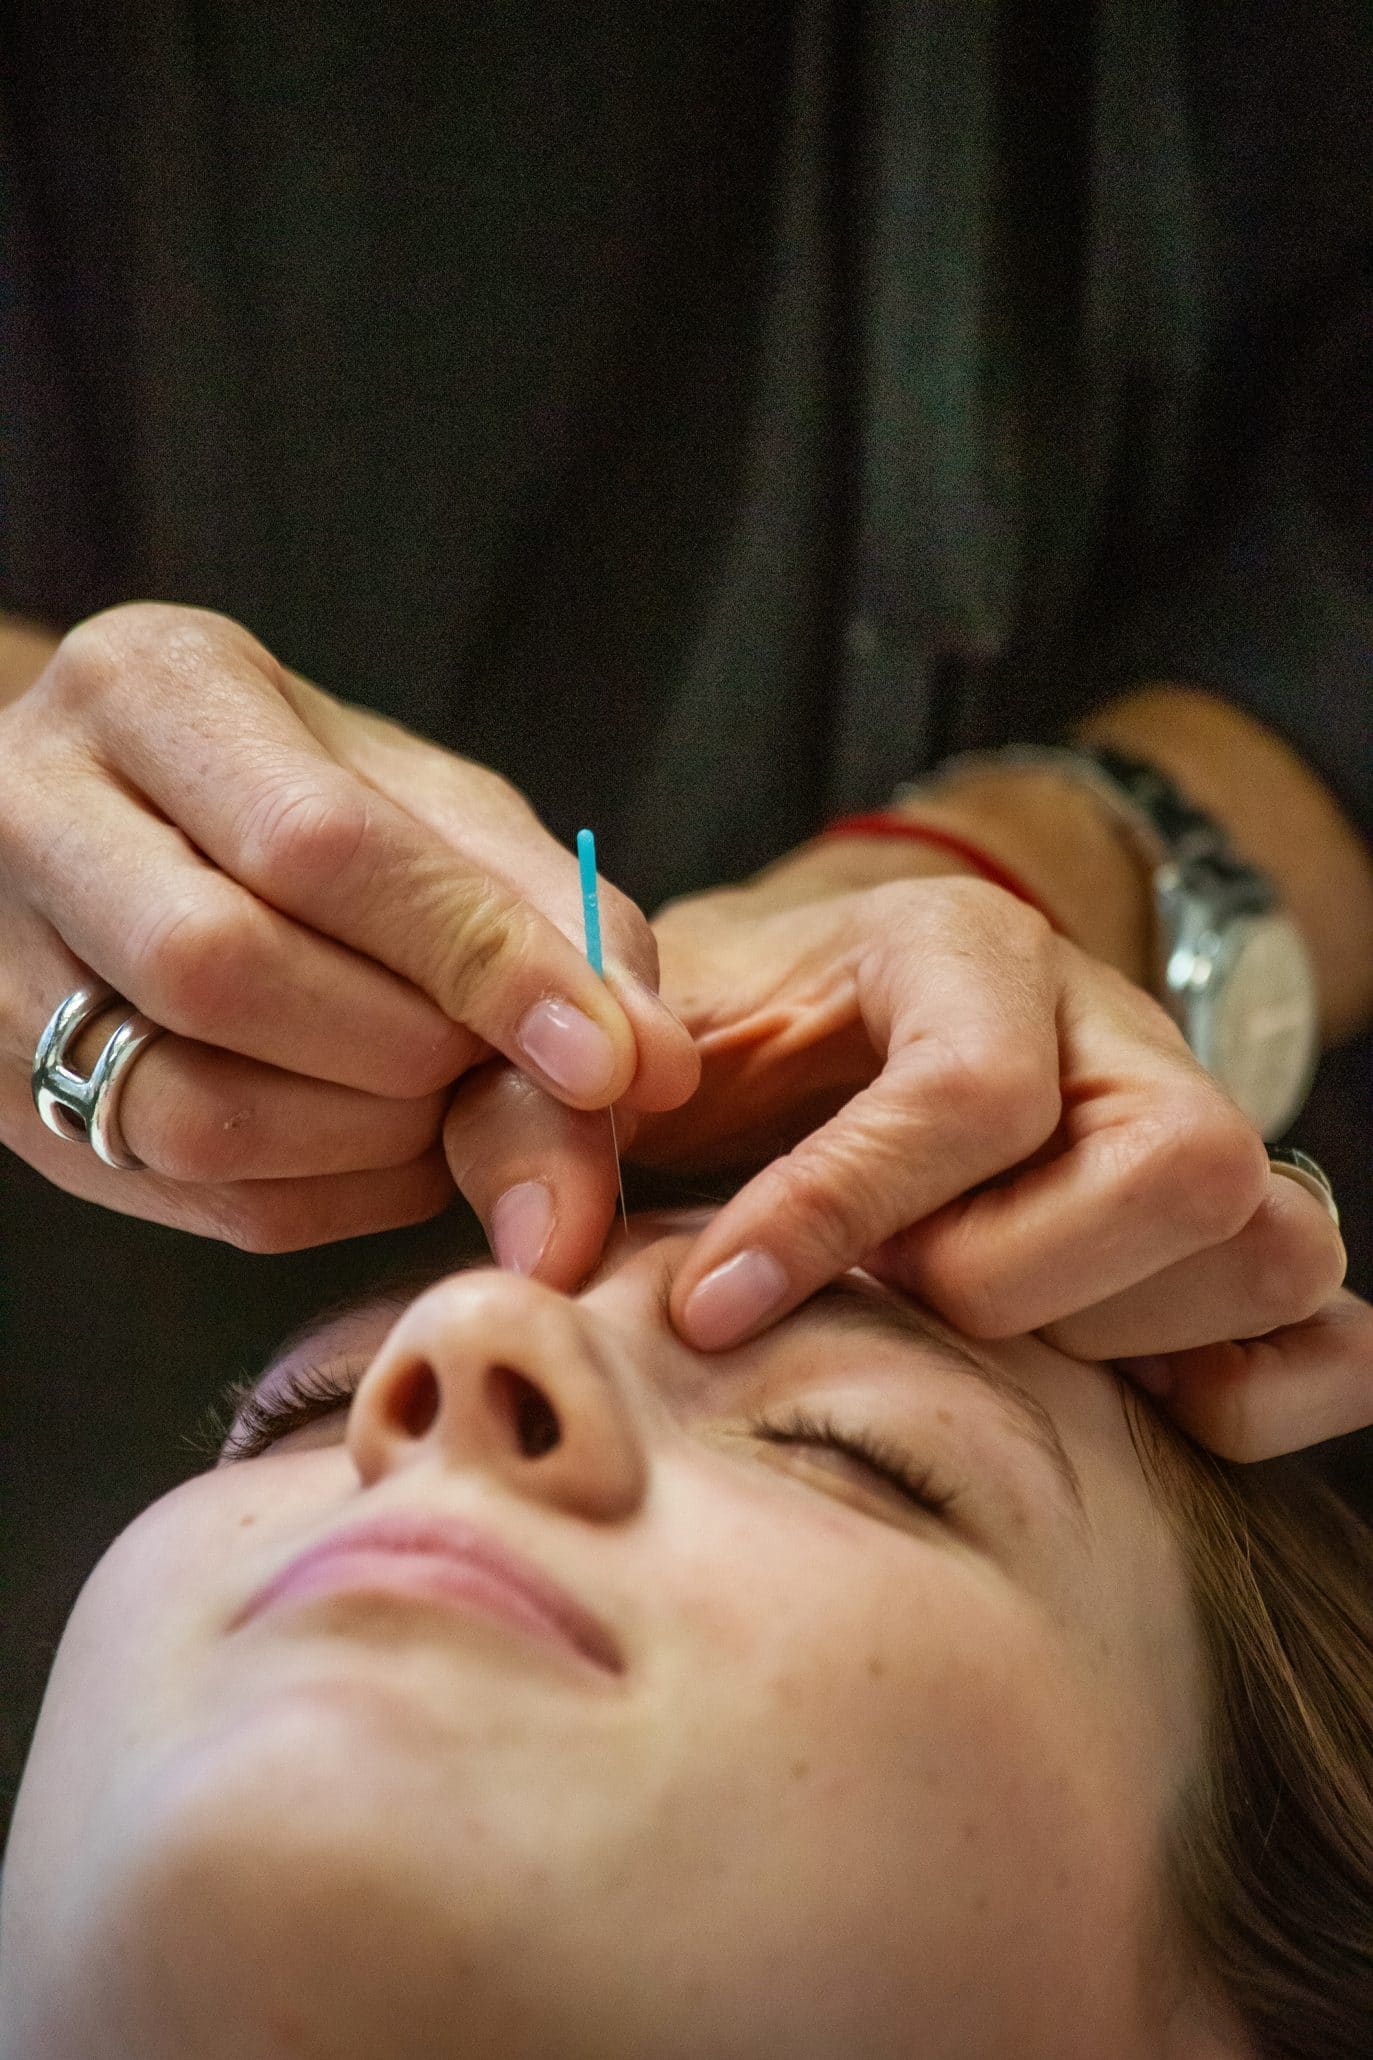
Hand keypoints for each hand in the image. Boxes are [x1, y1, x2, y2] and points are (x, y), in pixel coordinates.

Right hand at [0, 602, 697, 1248]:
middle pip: (227, 973)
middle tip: (500, 1065)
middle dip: (413, 1053)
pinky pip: (190, 1195)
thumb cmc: (302, 801)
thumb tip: (654, 1067)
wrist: (127, 834)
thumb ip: (548, 914)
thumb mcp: (428, 804)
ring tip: (442, 1098)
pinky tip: (388, 1151)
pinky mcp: (2, 1094)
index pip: (318, 842)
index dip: (479, 960)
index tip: (611, 1060)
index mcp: (153, 689)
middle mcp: (34, 812)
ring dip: (371, 1143)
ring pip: (188, 1110)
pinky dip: (334, 1198)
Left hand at [443, 866, 1354, 1457]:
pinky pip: (1328, 1325)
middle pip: (1173, 1162)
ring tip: (984, 1333)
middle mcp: (1108, 1025)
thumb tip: (553, 1244)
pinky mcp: (1228, 1225)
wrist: (824, 1021)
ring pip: (1265, 1236)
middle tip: (894, 1303)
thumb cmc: (725, 1046)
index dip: (841, 1216)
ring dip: (1118, 1333)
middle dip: (1010, 1277)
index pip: (968, 1091)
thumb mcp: (621, 1056)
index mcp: (959, 952)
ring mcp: (1188, 1119)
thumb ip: (551, 1111)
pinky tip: (1131, 1409)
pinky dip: (1257, 1392)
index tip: (714, 1304)